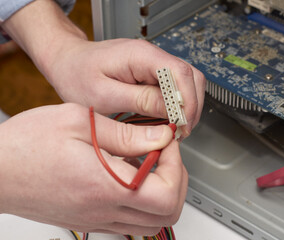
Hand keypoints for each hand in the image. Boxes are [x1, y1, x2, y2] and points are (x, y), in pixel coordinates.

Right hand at [0, 103, 187, 234]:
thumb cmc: (27, 145)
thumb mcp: (79, 122)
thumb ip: (126, 134)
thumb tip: (160, 137)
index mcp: (105, 185)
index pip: (166, 193)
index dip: (175, 164)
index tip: (165, 142)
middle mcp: (103, 209)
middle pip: (167, 214)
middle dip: (176, 179)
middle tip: (164, 153)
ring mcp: (97, 219)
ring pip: (152, 222)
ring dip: (163, 192)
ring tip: (151, 163)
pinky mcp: (89, 219)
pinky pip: (131, 220)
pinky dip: (143, 200)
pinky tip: (131, 175)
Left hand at [2, 0, 205, 137]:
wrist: (67, 63)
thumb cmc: (78, 76)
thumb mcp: (105, 95)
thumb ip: (141, 101)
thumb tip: (171, 110)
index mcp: (140, 56)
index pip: (180, 74)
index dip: (187, 102)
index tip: (182, 125)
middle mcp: (151, 56)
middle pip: (190, 77)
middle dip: (191, 107)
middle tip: (181, 131)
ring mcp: (153, 64)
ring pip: (186, 82)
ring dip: (186, 107)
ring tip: (175, 129)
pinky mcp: (151, 74)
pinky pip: (173, 88)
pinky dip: (176, 106)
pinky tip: (167, 121)